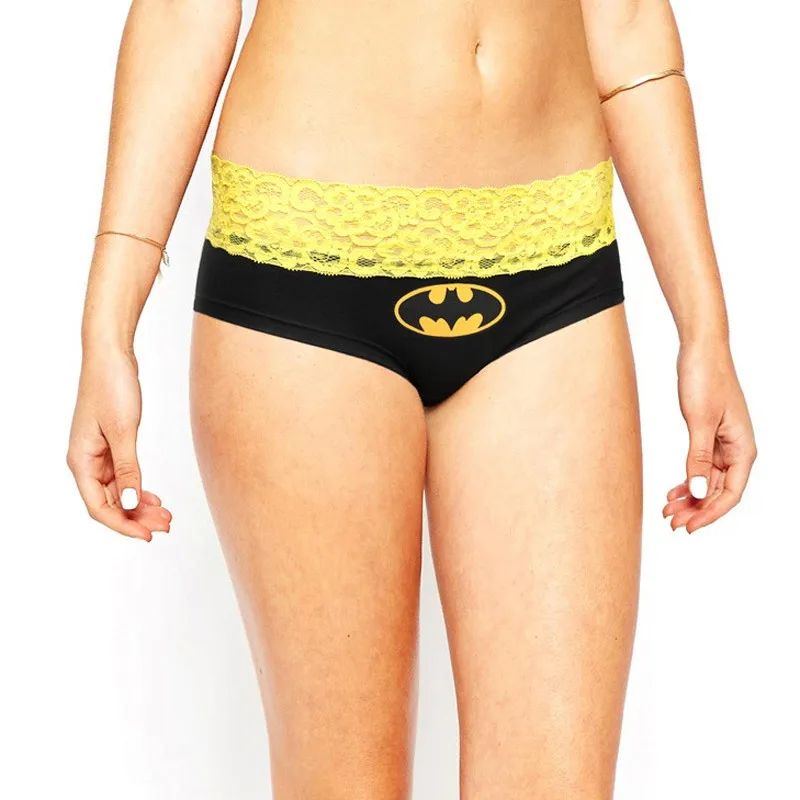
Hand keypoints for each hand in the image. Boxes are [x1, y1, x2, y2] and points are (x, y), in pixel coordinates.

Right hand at [66, 347, 171, 540]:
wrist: (111, 357)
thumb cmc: (111, 387)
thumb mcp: (123, 431)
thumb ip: (129, 468)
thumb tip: (132, 502)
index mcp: (81, 461)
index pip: (99, 507)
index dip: (123, 525)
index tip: (147, 535)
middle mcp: (86, 462)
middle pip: (111, 503)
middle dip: (137, 518)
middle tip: (166, 526)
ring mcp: (99, 455)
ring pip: (120, 491)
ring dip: (141, 505)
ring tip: (166, 516)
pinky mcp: (112, 446)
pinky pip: (125, 476)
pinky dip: (140, 488)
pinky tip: (154, 498)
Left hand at [663, 341, 756, 533]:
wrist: (700, 350)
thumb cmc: (705, 379)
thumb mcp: (699, 421)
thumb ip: (698, 457)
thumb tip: (698, 489)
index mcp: (743, 448)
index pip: (731, 494)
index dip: (710, 514)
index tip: (688, 527)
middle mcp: (737, 449)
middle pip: (719, 491)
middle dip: (696, 509)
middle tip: (671, 521)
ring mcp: (723, 444)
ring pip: (708, 481)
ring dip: (690, 497)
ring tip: (667, 510)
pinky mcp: (708, 436)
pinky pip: (700, 467)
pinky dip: (688, 480)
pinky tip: (673, 491)